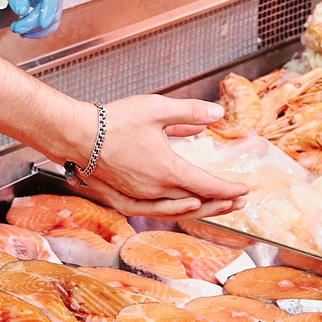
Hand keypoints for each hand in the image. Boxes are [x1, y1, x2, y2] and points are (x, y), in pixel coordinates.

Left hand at [0, 0, 64, 36]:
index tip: (42, 23)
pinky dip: (39, 28)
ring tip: (17, 29)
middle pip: (54, 4)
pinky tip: (26, 31)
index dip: (49, 7)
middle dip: (36, 21)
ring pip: (54, 15)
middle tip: (16, 28)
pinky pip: (51, 18)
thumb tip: (21, 10)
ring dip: (37, 28)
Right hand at [71, 95, 248, 217]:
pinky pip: (154, 211)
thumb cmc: (113, 122)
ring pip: (176, 210)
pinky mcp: (125, 197)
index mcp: (167, 170)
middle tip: (239, 203)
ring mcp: (139, 196)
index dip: (228, 189)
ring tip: (214, 207)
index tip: (244, 189)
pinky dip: (172, 212)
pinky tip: (177, 208)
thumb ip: (190, 112)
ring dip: (200, 210)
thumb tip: (217, 113)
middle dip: (221, 204)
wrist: (77, 135)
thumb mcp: (157, 108)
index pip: (207, 185)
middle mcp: (155, 189)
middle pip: (196, 202)